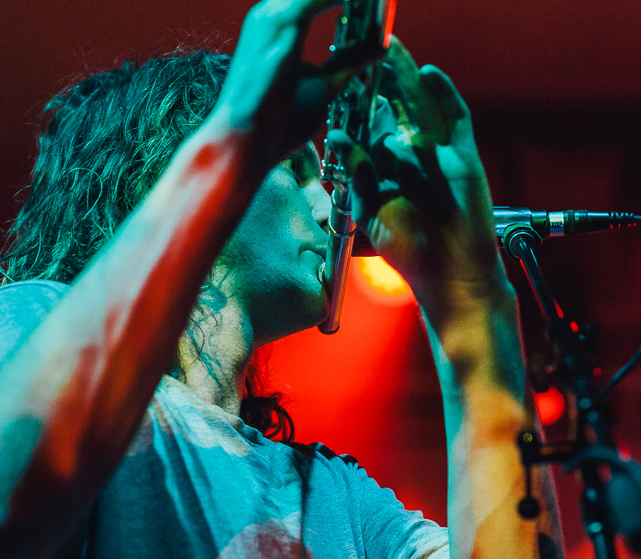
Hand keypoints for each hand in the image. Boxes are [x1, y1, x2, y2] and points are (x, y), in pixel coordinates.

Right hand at [215, 0, 364, 171]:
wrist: (243, 143)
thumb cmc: (275, 125)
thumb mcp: (322, 89)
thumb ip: (347, 65)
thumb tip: (379, 47)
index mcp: (279, 25)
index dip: (353, 1)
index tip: (381, 4)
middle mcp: (273, 12)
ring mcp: (275, 14)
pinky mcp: (283, 22)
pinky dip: (351, 0)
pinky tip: (375, 2)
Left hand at [327, 38, 511, 327]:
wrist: (451, 274)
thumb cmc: (410, 253)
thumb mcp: (372, 212)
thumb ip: (357, 175)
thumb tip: (337, 137)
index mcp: (383, 178)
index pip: (364, 136)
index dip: (351, 112)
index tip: (332, 87)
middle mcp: (408, 164)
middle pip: (391, 114)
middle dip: (375, 86)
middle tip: (358, 56)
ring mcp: (436, 157)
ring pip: (417, 110)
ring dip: (402, 79)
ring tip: (386, 48)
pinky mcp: (462, 156)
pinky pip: (455, 117)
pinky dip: (442, 93)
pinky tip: (426, 72)